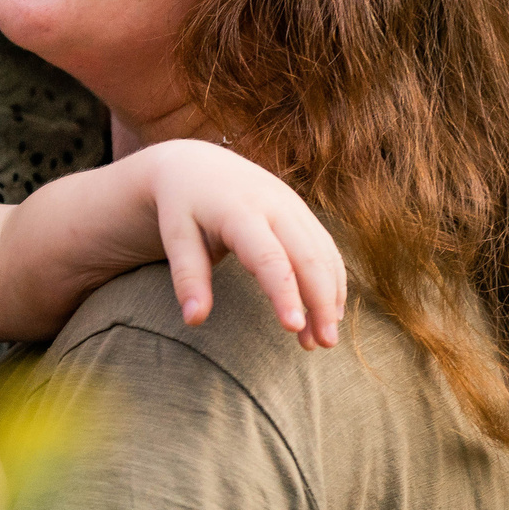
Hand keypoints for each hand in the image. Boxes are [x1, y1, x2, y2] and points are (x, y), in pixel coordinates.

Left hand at [124, 141, 346, 346]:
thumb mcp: (175, 235)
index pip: (269, 257)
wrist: (195, 164)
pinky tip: (330, 312)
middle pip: (308, 257)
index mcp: (239, 211)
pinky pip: (326, 248)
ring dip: (330, 297)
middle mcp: (274, 205)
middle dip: (320, 302)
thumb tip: (193, 320)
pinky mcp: (301, 212)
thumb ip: (186, 276)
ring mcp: (293, 206)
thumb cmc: (181, 206)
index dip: (284, 293)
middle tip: (322, 345)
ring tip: (323, 340)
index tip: (293, 328)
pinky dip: (333, 281)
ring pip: (324, 254)